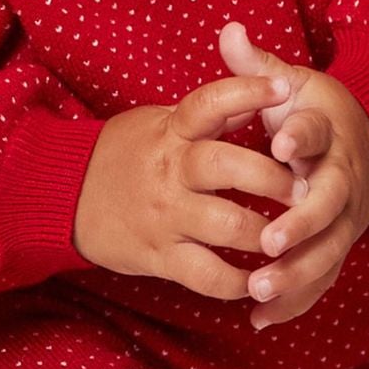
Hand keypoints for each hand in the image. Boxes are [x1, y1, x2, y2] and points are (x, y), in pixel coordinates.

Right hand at [71, 70, 300, 298]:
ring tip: (291, 237)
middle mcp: (170, 171)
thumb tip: (258, 86)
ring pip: (225, 225)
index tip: (284, 88)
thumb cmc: (127, 153)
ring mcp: (165, 215)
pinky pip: (206, 275)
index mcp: (172, 131)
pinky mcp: (160, 256)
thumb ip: (211, 113)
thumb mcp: (162, 121)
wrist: (65, 196)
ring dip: (265, 234)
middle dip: (271, 178)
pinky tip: (260, 278)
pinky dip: (238, 282)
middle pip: (226, 167)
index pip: (210, 102)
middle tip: (304, 188)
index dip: (247, 92)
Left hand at [218, 21, 368, 330]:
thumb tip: (228, 30)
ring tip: (259, 290)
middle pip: (329, 203)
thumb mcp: (290, 82)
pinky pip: (320, 279)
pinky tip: (259, 319)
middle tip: (270, 240)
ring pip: (328, 251)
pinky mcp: (337, 246)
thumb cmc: (313, 111)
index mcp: (326, 132)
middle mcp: (340, 178)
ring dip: (297, 274)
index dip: (300, 136)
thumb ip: (255, 64)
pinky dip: (294, 302)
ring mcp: (344, 218)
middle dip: (302, 223)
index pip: (315, 132)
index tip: (278, 143)